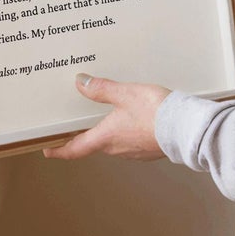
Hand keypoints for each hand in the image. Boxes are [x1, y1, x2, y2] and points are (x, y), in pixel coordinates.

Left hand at [42, 74, 167, 160]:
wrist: (186, 127)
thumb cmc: (155, 112)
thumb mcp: (125, 94)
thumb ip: (101, 89)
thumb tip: (80, 83)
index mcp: (106, 137)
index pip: (75, 149)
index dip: (60, 150)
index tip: (48, 149)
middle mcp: (117, 149)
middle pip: (94, 144)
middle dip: (84, 136)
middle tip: (76, 127)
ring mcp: (134, 151)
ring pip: (113, 143)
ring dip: (107, 133)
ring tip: (105, 117)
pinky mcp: (148, 149)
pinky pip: (131, 141)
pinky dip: (126, 132)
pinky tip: (133, 120)